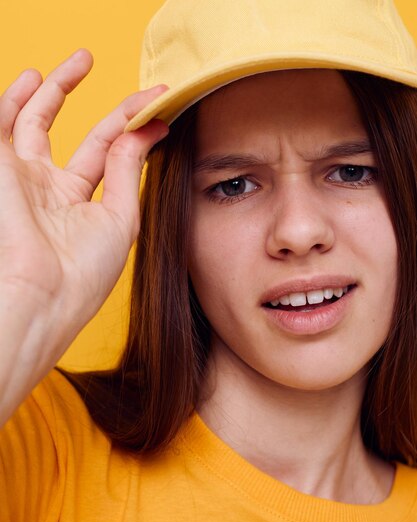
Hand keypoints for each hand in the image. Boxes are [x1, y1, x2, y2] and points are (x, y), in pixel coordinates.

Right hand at [0, 48, 167, 342]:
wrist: (44, 294)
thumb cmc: (84, 272)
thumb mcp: (120, 218)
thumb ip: (127, 170)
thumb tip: (144, 130)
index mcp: (79, 203)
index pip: (106, 150)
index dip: (131, 124)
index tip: (159, 105)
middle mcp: (50, 188)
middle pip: (70, 132)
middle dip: (90, 101)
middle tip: (106, 66)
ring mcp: (23, 176)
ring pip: (33, 121)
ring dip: (50, 89)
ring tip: (78, 62)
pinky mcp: (0, 168)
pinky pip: (3, 124)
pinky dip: (13, 101)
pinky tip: (33, 77)